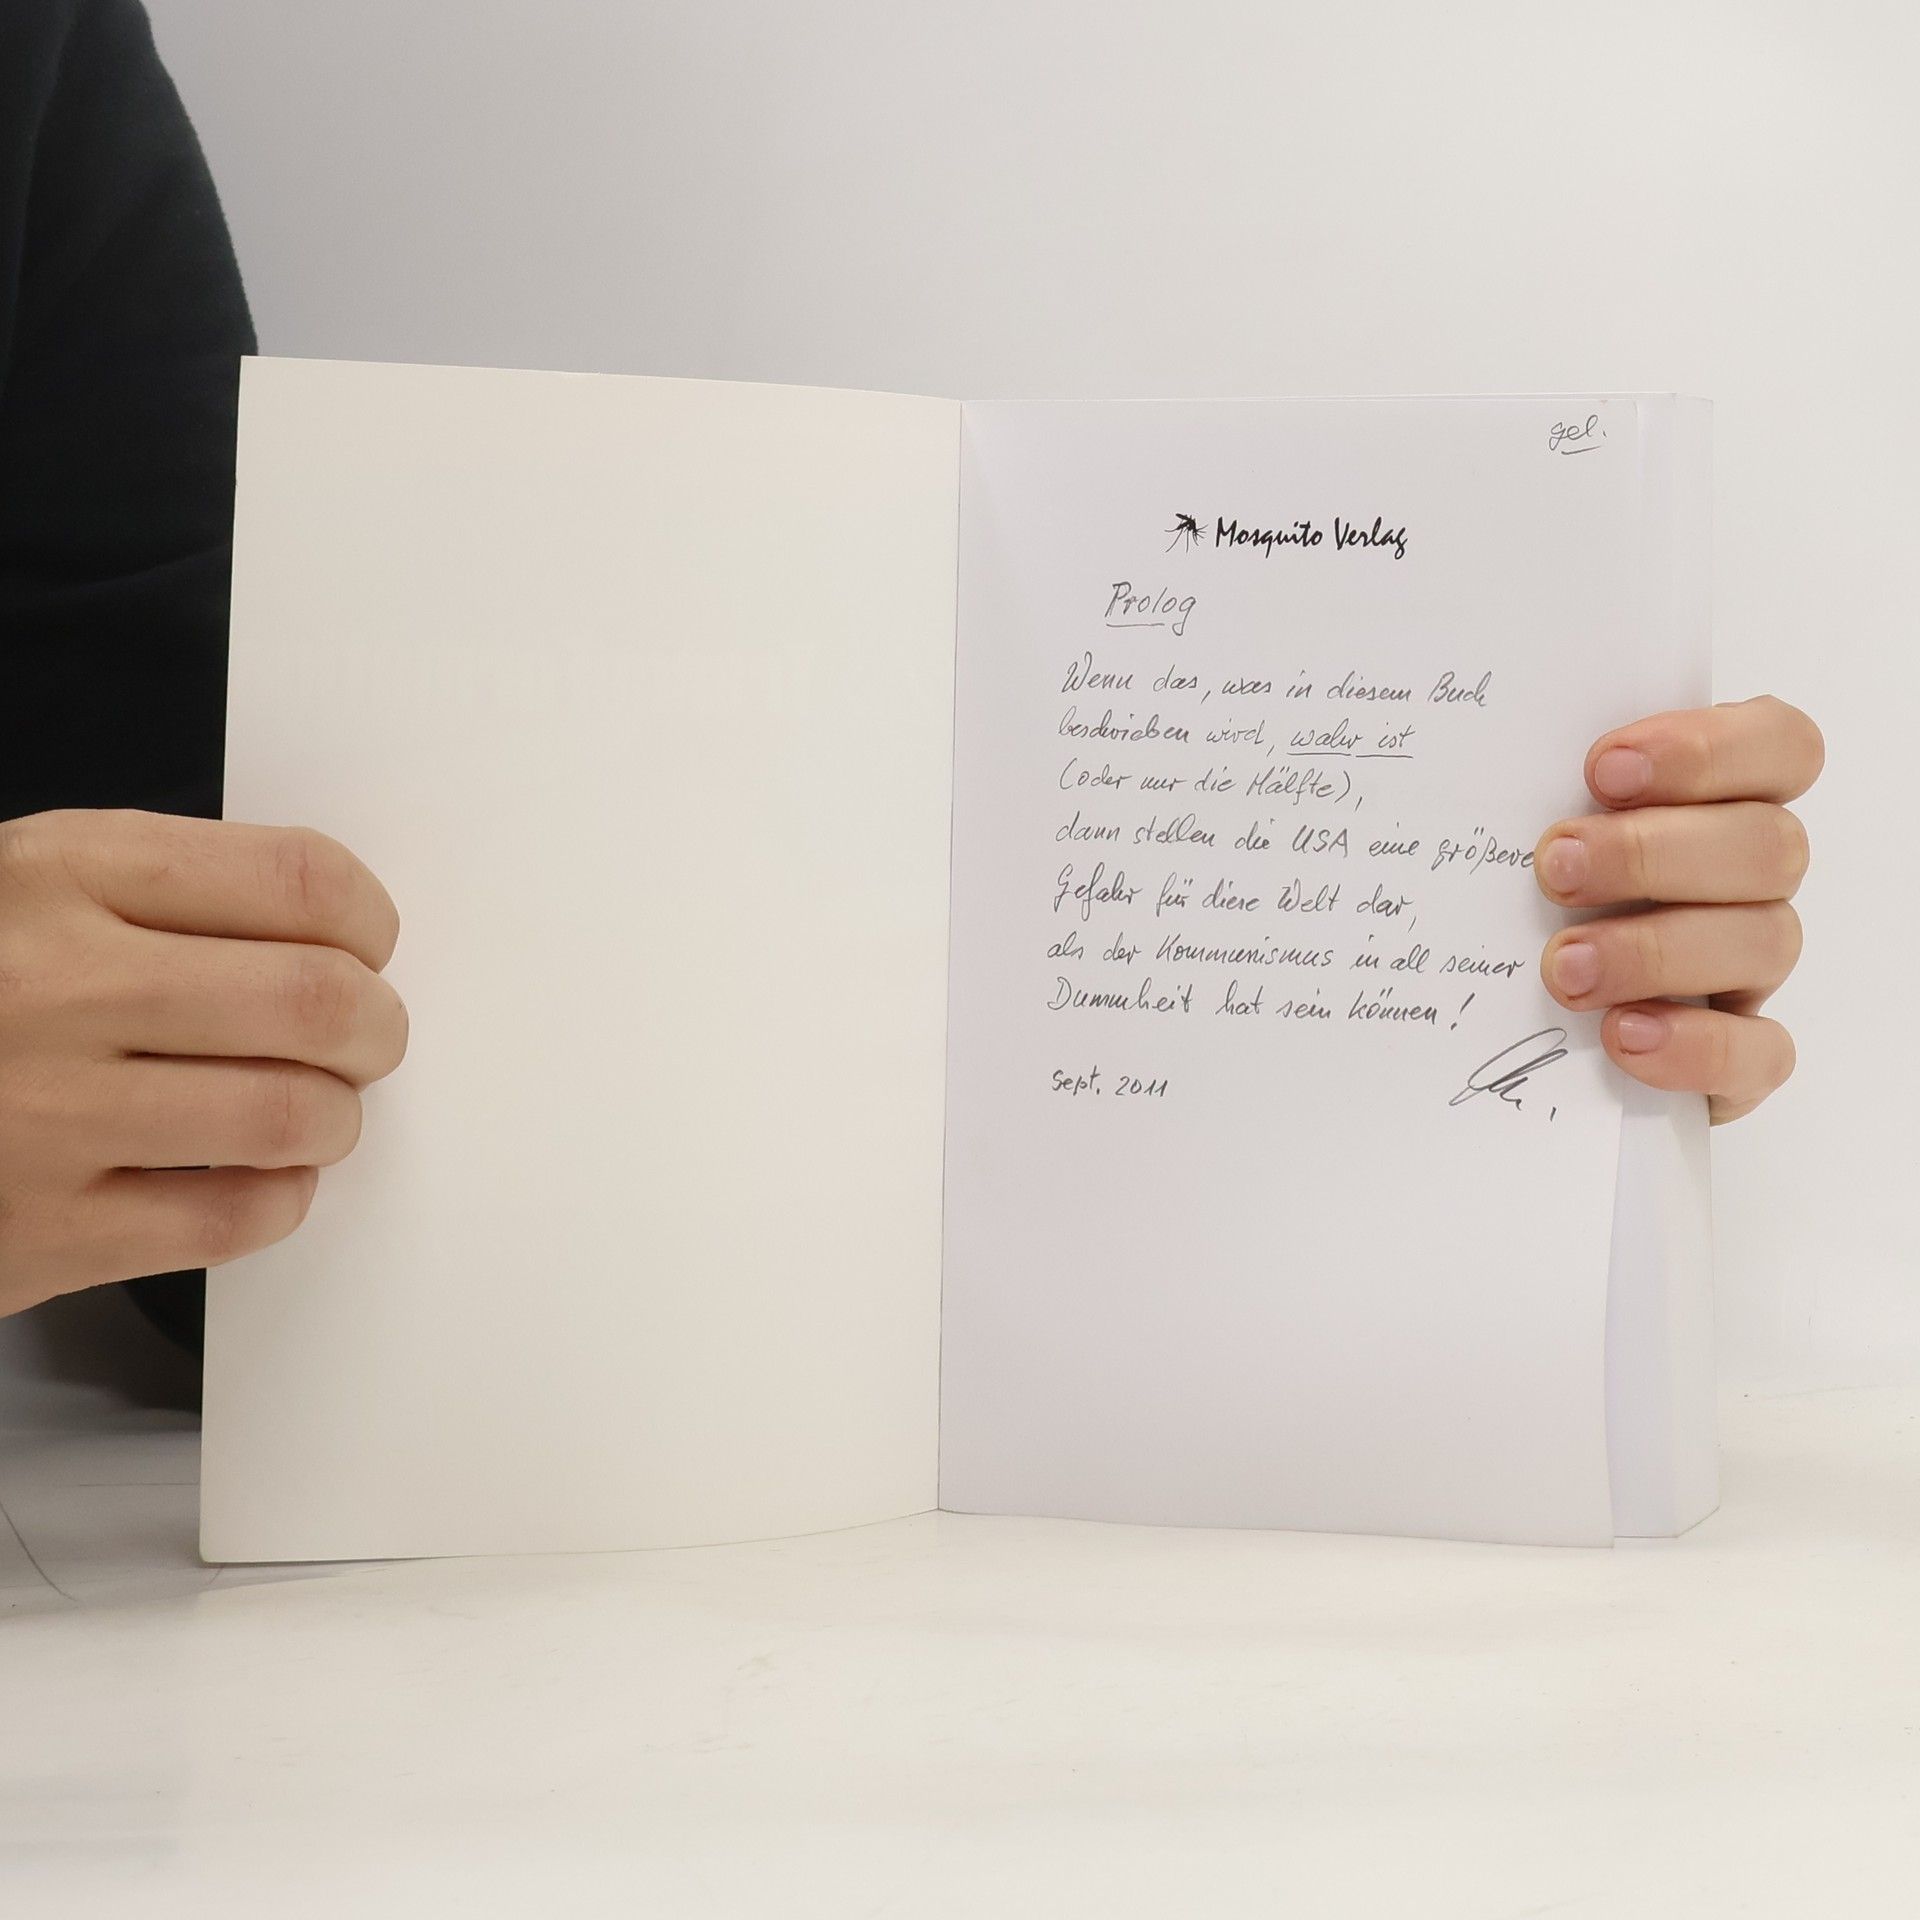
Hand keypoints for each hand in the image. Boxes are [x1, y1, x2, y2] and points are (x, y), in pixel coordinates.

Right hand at [0, 809, 407, 1315]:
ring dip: (335, 1118)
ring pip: (290, 1114)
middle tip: (367, 1038)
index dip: (368, 920)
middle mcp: (50, 986)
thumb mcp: (28, 889)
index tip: (369, 947)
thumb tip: (340, 935)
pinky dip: (278, 1198)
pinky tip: (256, 1176)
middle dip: (376, 1027)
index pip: (297, 877)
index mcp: (57, 875)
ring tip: (312, 1111)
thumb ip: (166, 896)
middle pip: (316, 999)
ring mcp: (42, 1115)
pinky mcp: (38, 1232)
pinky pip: (233, 1218)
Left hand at [1533, 695, 1822, 1124]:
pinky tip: (1621, 1035)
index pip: (1781, 745)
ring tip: (1564, 967)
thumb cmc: (1516, 884)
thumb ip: (1525, 780)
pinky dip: (1697, 1046)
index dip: (1708, 749)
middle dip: (1653, 855)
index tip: (1602, 769)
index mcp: (1720, 798)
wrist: (1490, 1009)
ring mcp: (1751, 965)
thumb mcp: (1514, 821)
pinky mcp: (1739, 1054)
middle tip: (1554, 868)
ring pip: (1766, 942)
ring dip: (1658, 950)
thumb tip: (1447, 728)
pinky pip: (1760, 1054)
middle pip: (1770, 846)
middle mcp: (1751, 877)